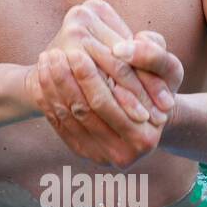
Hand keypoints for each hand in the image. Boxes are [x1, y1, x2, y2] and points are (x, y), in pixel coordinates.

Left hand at [28, 0, 182, 168]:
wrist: (151, 114)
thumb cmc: (159, 86)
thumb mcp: (166, 68)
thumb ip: (151, 56)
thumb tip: (120, 49)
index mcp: (144, 138)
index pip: (105, 101)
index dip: (87, 75)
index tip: (74, 50)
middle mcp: (123, 156)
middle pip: (83, 111)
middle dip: (64, 80)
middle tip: (52, 53)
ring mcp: (100, 158)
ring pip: (67, 117)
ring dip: (51, 87)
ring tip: (44, 59)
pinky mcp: (84, 154)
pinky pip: (58, 125)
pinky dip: (47, 100)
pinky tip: (40, 78)